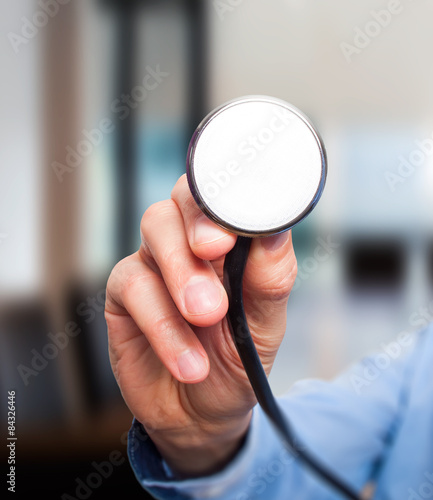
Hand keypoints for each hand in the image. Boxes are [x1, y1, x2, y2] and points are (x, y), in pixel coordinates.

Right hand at [105, 175, 296, 475]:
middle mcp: (189, 242)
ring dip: (182, 272)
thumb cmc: (236, 361)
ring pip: (156, 230)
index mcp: (230, 242)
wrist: (201, 414)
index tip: (238, 219)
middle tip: (214, 251)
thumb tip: (276, 232)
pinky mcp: (124, 293)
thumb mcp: (264, 328)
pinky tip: (188, 361)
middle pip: (183, 199)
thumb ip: (270, 281)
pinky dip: (162, 322)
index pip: (226, 195)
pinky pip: (133, 286)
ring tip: (207, 316)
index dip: (229, 195)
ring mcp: (155, 263)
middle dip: (199, 222)